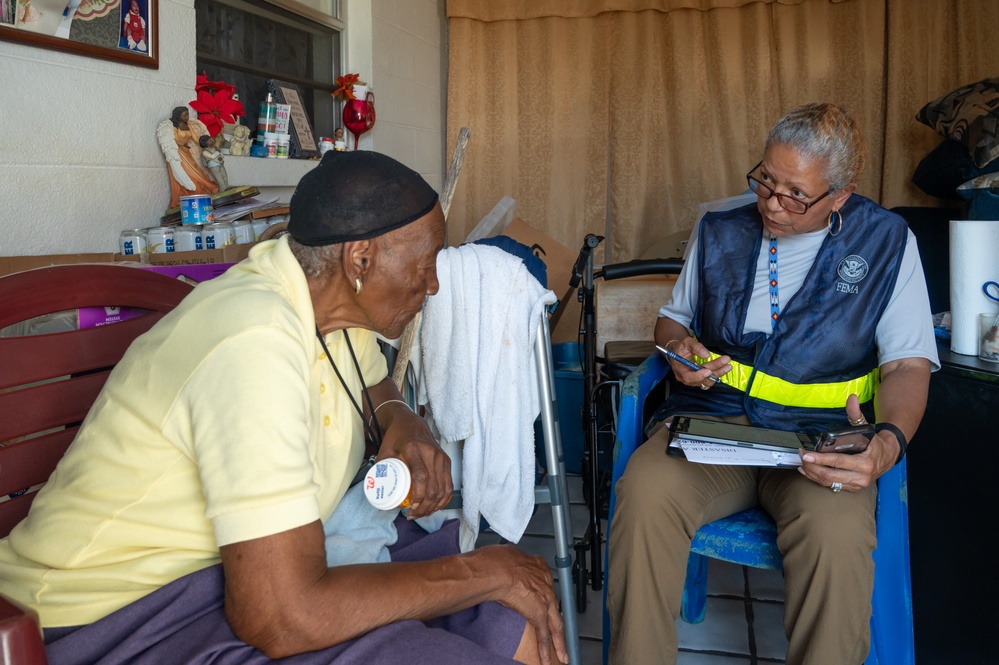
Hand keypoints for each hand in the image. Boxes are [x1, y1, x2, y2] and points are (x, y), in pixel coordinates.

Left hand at [377, 407, 451, 517]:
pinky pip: (449, 485)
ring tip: (422, 513)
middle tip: (413, 515)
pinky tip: (435, 507)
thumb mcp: (384, 452)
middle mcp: (431, 453)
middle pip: (434, 486)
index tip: (411, 507)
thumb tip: (378, 494)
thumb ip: (381, 471)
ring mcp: (441, 457)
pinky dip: (443, 499)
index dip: (418, 495)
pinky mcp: (447, 461)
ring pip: (443, 488)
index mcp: (413, 449)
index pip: (421, 476)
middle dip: (425, 506)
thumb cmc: (396, 439)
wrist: (411, 424)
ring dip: (434, 506)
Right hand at [472, 545, 567, 664]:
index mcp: (538, 567)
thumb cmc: (495, 560)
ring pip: (555, 624)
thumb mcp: (507, 555)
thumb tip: (506, 563)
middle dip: (557, 623)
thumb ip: (512, 562)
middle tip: (560, 635)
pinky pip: (544, 635)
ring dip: (559, 642)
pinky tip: (547, 659)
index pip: (546, 584)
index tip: (546, 603)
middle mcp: (545, 582)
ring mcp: (544, 599)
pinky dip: (545, 649)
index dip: (547, 596)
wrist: (495, 569)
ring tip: (561, 654)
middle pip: (555, 607)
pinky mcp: (538, 613)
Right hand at [662, 337, 730, 389]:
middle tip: (725, 361)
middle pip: (700, 378)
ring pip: (706, 381)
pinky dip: (716, 376)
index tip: (709, 370)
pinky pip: (708, 381)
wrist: (678, 351)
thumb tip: (707, 355)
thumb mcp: (687, 342)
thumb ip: (697, 347)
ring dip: (718, 374)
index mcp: (679, 369)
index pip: (688, 376)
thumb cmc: (681, 346)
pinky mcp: (698, 380)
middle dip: (714, 370)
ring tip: (728, 366)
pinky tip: (723, 369)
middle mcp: (684, 377)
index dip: (699, 375)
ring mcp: (692, 380)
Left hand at [797, 394, 896, 491]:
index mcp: (865, 463)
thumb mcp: (867, 428)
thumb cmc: (875, 442)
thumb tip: (852, 398)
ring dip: (812, 473)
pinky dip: (817, 479)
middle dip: (812, 466)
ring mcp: (856, 484)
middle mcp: (861, 476)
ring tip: (802, 462)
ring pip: (829, 482)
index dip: (821, 459)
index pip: (838, 462)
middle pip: (830, 475)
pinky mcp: (852, 488)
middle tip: (801, 456)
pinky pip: (831, 486)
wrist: (888, 456)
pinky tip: (808, 471)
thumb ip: (856, 414)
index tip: (807, 455)